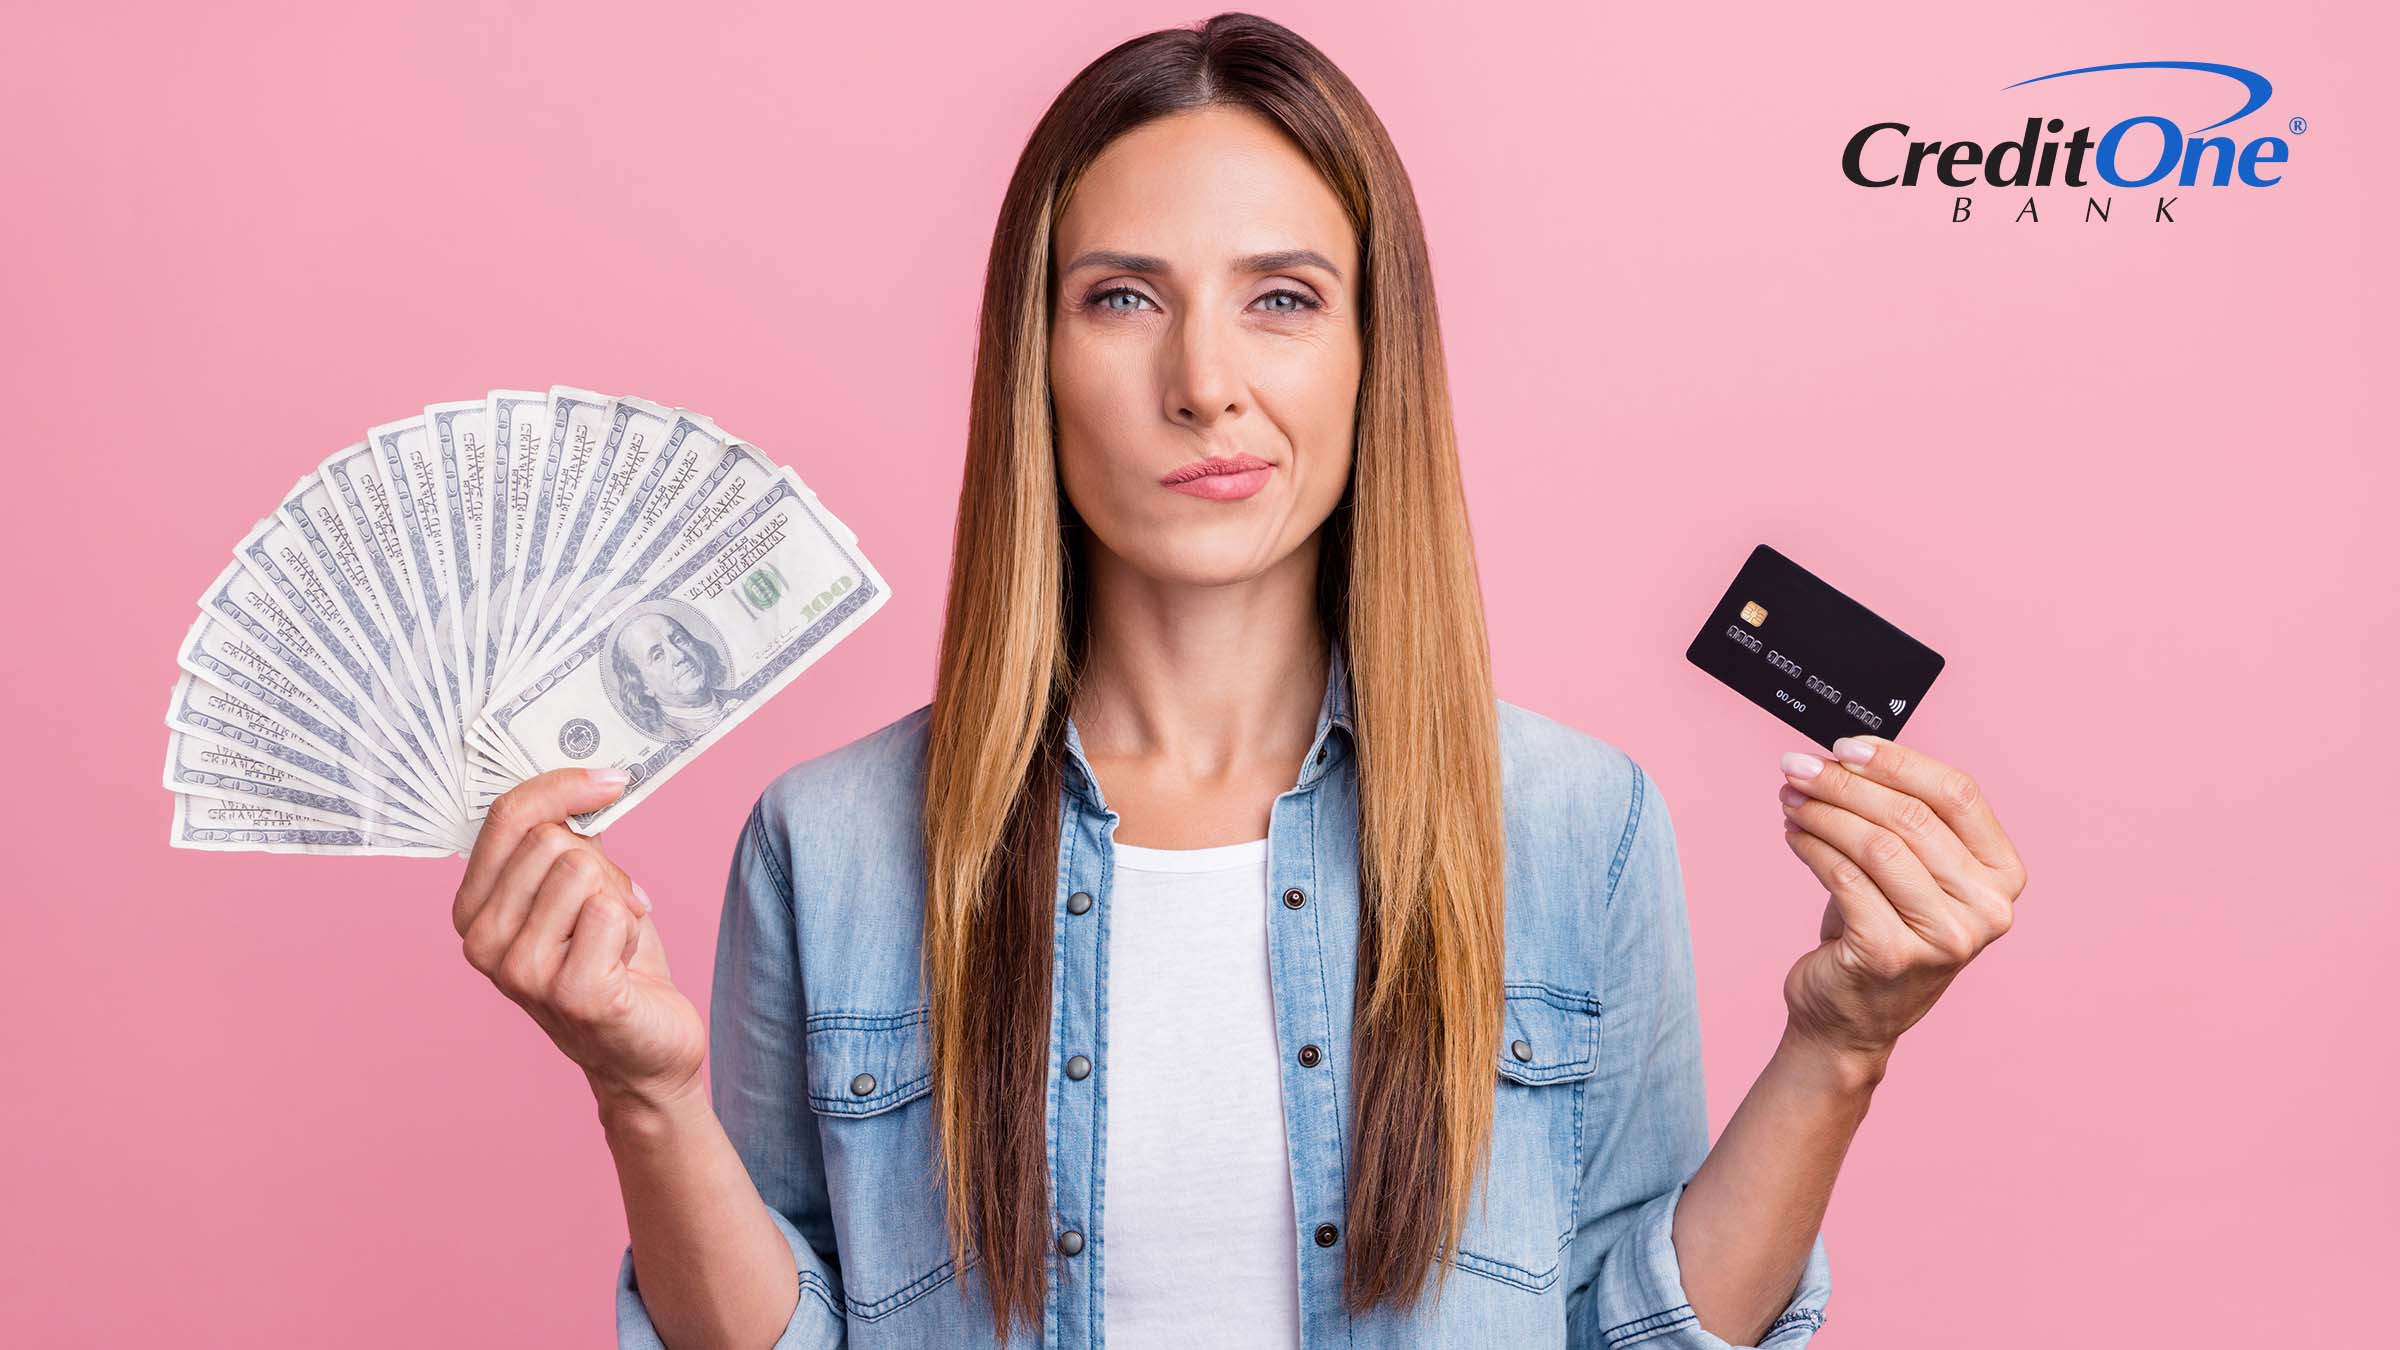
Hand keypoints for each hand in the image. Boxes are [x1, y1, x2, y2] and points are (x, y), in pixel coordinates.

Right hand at [452, 767, 705, 1113]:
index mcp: (474, 909)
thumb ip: (565, 841)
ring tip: (613, 939)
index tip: (610, 779)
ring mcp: (520, 972)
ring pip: (581, 870)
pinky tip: (623, 965)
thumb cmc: (611, 964)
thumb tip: (581, 778)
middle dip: (600, 865)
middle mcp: (483, 942)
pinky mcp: (570, 992)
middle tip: (612, 909)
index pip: (507, 816)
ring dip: (616, 899)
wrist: (642, 1049)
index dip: (561, 785)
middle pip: (551, 841)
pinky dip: (631, 927)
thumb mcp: (580, 891)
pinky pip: (610, 911)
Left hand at [1774, 735, 2027, 1077]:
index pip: (1958, 795)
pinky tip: (1794, 834)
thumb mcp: (1910, 873)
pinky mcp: (1891, 954)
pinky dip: (1811, 846)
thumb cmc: (1880, 932)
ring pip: (1875, 844)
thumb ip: (1901, 818)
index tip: (1847, 745)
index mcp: (2002, 876)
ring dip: (1822, 811)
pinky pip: (1843, 877)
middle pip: (1910, 817)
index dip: (1898, 762)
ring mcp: (1944, 937)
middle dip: (1844, 783)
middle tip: (1799, 767)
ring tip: (1791, 798)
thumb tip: (1844, 755)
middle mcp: (1986, 909)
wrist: (1851, 1020)